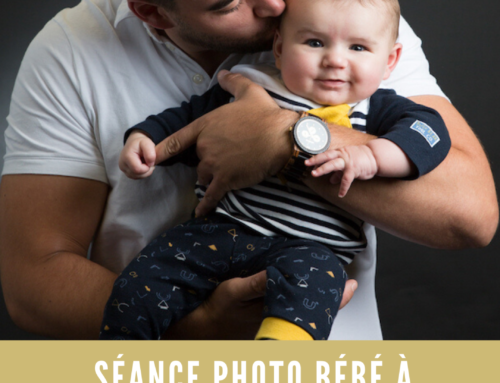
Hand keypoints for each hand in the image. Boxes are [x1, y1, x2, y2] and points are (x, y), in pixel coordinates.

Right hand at [119, 131, 155, 178]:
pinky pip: (136, 177)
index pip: (138, 169)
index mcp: (127, 156)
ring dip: (145, 172)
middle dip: (147, 170)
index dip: (147, 167)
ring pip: (137, 177)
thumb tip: (150, 164)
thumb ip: (150, 153)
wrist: (133, 143)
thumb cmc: (140, 143)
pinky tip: (142, 165)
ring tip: (146, 163)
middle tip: (149, 162)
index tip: (149, 161)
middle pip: (137, 174)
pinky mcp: (126, 172)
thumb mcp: (147, 143)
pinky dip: (142, 173)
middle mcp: (122, 164)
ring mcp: (123, 169)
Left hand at [154, 70, 298, 216]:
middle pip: (197, 160)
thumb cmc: (265, 114)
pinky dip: (205, 205)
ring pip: (204, 176)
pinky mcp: (226, 181)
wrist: (281, 137)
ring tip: (233, 169)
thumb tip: (224, 72)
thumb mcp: (249, 91)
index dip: (161, 151)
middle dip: (209, 159)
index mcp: (204, 126)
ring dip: (214, 175)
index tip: (149, 158)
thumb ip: (232, 81)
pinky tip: (200, 213)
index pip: (176, 141)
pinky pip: (211, 195)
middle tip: (230, 154)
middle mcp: (204, 147)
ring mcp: (213, 165)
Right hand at [164, 271, 356, 339]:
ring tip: (337, 287)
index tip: (348, 286)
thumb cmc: (217, 310)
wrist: (202, 329)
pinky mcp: (270, 324)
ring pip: (304, 314)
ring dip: (320, 301)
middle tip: (348, 285)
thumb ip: (255, 283)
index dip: (332, 298)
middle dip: (331, 299)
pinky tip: (308, 292)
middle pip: (312, 312)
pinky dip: (303, 302)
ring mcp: (275, 325)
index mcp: (273, 314)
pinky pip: (293, 314)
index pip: (310, 307)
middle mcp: (278, 322)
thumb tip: (275, 273)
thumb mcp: (233, 291)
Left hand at [307, 145, 377, 197]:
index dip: (316, 158)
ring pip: (333, 164)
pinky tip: (340, 194)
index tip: (307, 163)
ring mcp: (348, 162)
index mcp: (339, 152)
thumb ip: (338, 171)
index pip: (326, 154)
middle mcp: (342, 155)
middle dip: (316, 160)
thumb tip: (331, 180)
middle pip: (327, 156)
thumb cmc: (360, 159)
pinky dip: (343, 187)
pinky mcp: (354, 169)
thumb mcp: (347, 163)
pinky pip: (347, 179)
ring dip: (323, 168)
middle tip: (306, 163)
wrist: (375, 156)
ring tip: (314, 174)